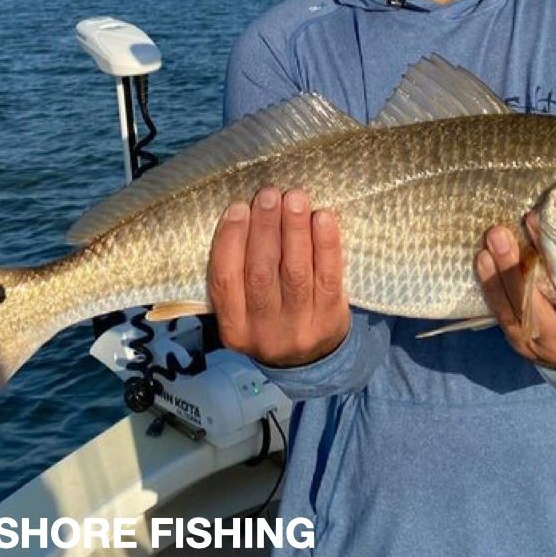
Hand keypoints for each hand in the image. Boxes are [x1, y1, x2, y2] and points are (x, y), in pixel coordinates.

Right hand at [209, 187, 350, 367]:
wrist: (312, 362)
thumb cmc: (270, 318)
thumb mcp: (243, 312)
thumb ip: (237, 274)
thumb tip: (245, 213)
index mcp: (234, 328)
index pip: (225, 280)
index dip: (230, 240)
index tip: (238, 207)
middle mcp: (264, 330)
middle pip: (260, 272)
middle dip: (264, 228)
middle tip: (268, 194)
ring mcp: (299, 327)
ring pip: (295, 272)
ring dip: (294, 229)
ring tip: (294, 197)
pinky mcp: (331, 318)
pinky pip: (328, 276)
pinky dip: (326, 244)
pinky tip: (323, 217)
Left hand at [476, 211, 555, 374]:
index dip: (553, 254)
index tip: (534, 221)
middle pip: (537, 301)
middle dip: (513, 266)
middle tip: (499, 233)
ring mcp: (545, 346)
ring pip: (516, 310)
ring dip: (497, 274)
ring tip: (487, 244)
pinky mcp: (523, 346)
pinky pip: (504, 317)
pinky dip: (492, 289)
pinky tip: (483, 262)